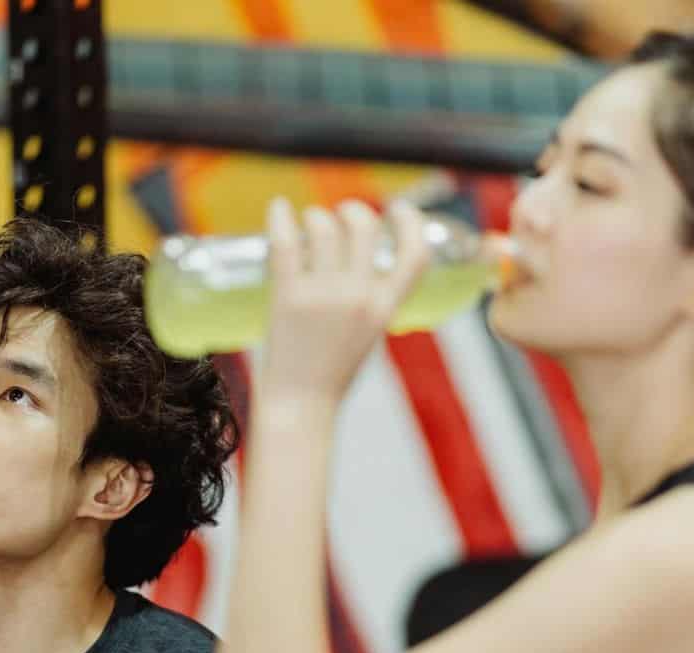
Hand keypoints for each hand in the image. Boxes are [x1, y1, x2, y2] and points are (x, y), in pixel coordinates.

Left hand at [259, 196, 431, 405]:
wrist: (300, 405)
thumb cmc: (331, 373)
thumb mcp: (368, 334)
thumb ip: (371, 299)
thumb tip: (357, 259)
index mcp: (384, 308)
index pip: (414, 255)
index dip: (412, 223)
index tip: (399, 209)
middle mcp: (357, 297)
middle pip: (363, 227)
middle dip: (353, 210)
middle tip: (340, 215)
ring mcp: (322, 295)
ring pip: (323, 227)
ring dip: (315, 217)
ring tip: (308, 225)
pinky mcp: (287, 296)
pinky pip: (285, 243)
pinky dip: (280, 217)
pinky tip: (278, 207)